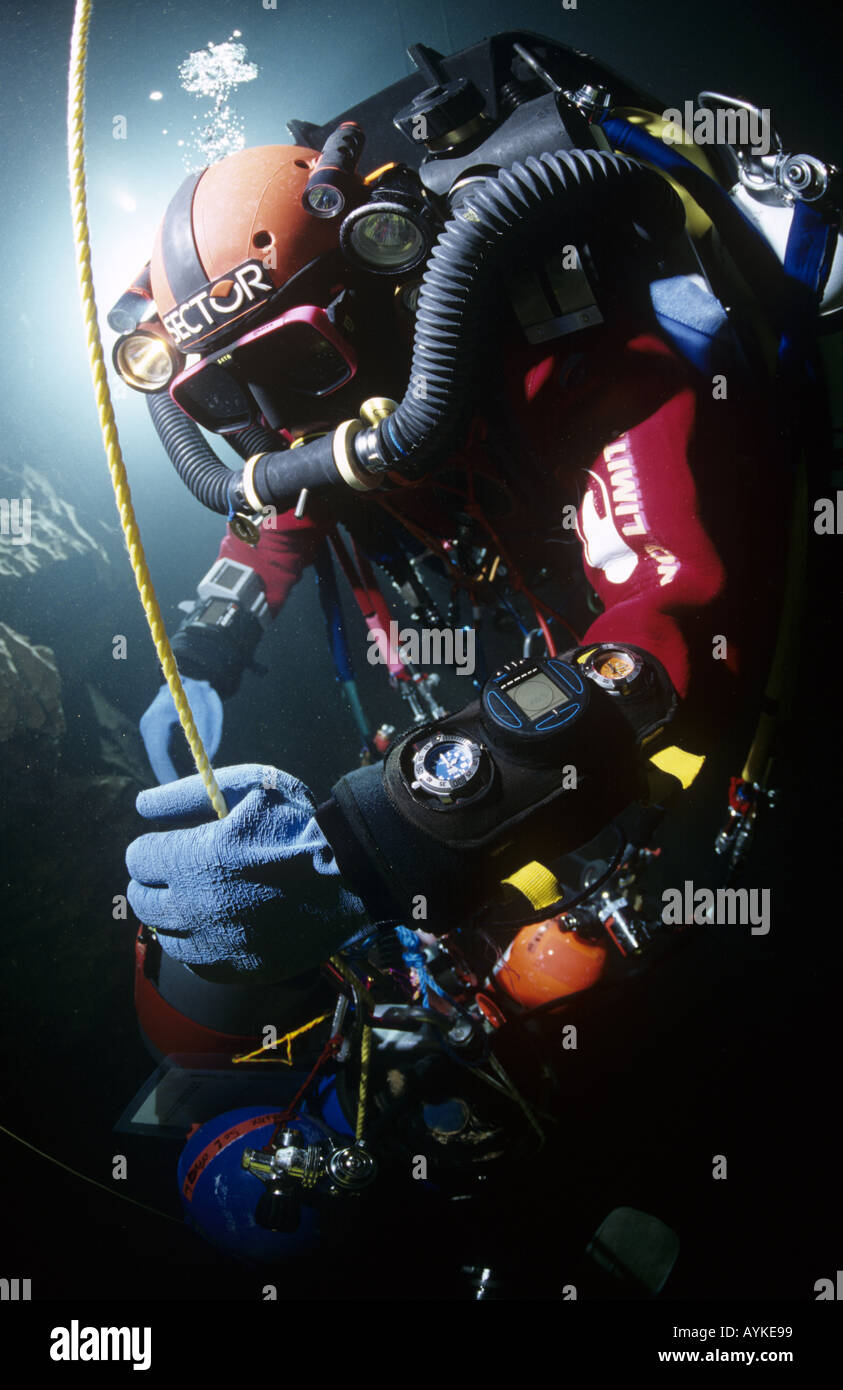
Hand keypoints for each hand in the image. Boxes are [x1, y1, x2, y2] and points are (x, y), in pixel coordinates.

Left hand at [126, 764, 368, 980]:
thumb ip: (188, 793)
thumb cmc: (298, 823)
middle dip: (155, 881)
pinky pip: (193, 960)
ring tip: (203, 895)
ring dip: (174, 912)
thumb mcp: (249, 786)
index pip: (138, 858)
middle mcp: (196, 907)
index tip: (173, 843)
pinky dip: (197, 942)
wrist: (351, 876)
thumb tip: (141, 806)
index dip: (155, 846)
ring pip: (164, 933)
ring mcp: (215, 945)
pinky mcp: (234, 969)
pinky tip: (220, 922)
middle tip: (181, 870)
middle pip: (142, 900)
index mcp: (196, 859)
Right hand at [139, 677, 223, 784]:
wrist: (190, 675)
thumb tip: (210, 761)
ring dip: (166, 773)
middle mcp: (149, 726)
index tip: (176, 791)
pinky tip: (177, 779)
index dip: (167, 775)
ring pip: (157, 757)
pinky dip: (167, 765)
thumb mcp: (209, 711)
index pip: (159, 755)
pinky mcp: (154, 731)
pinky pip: (160, 753)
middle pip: (156, 760)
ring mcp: (149, 728)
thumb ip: (210, 736)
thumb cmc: (200, 692)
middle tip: (180, 800)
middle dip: (167, 778)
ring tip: (180, 793)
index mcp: (157, 721)